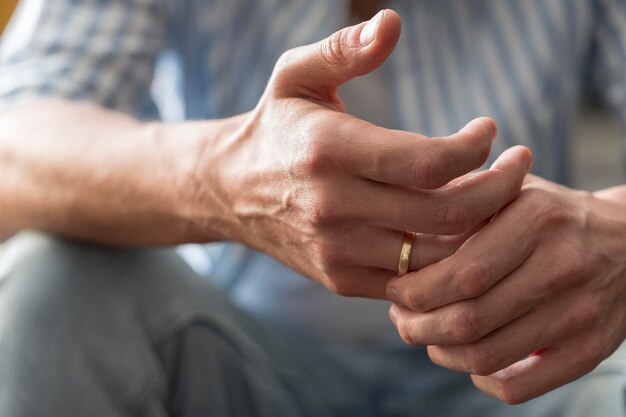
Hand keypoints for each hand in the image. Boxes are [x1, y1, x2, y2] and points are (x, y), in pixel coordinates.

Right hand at [189, 10, 531, 297]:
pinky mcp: (340, 277)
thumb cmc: (275, 127)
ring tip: (495, 198)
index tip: (489, 130)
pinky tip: (456, 230)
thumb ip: (343, 48)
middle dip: (498, 191)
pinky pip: (411, 281)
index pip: (428, 162)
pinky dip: (443, 260)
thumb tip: (393, 22)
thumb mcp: (295, 75)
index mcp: (328, 151)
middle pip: (444, 214)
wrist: (230, 191)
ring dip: (478, 229)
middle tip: (519, 167)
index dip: (475, 148)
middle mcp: (332, 206)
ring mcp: (336, 249)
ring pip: (435, 255)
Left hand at [387, 174, 625, 402]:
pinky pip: (520, 387)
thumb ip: (464, 202)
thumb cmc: (552, 215)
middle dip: (417, 325)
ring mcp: (579, 313)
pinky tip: (465, 360)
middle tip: (400, 316)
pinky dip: (480, 380)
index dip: (416, 291)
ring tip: (424, 334)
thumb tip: (403, 229)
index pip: (462, 273)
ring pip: (486, 356)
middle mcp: (562, 267)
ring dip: (439, 353)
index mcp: (537, 220)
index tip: (394, 288)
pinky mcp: (589, 350)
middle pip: (468, 319)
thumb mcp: (513, 190)